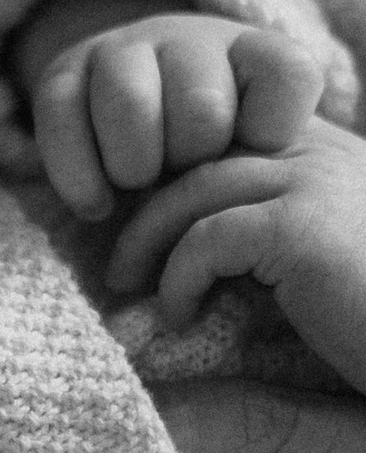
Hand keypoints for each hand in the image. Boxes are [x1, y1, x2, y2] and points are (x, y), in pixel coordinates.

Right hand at [21, 5, 321, 220]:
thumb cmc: (197, 162)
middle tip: (179, 176)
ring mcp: (121, 50)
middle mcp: (189, 37)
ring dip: (134, 168)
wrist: (125, 143)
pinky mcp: (61, 76)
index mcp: (252, 49)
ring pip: (130, 106)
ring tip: (136, 183)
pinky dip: (81, 181)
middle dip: (190, 160)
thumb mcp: (246, 157)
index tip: (244, 155)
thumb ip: (258, 162)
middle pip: (202, 108)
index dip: (268, 134)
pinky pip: (64, 127)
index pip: (287, 77)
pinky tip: (97, 204)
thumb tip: (224, 197)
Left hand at [106, 119, 365, 390]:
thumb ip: (273, 236)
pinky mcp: (303, 228)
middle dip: (146, 206)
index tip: (147, 232)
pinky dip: (178, 277)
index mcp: (332, 156)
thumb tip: (197, 247)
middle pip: (201, 155)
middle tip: (119, 264)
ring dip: (147, 241)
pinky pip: (206, 238)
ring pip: (192, 191)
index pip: (232, 137)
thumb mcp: (324, 261)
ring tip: (130, 288)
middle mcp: (327, 155)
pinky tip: (179, 315)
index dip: (177, 178)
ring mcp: (317, 184)